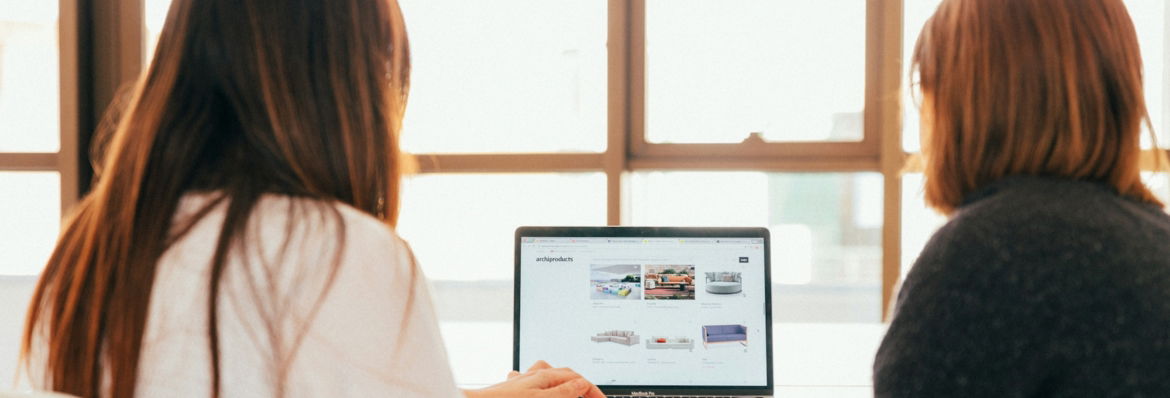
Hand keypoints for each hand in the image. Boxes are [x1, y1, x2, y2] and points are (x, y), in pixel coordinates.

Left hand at [463, 360, 604, 397]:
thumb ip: (562, 393)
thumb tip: (581, 384)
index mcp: (543, 376)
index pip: (577, 379)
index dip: (592, 391)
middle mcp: (533, 375)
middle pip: (565, 374)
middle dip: (581, 385)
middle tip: (591, 397)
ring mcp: (522, 380)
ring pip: (549, 375)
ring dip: (564, 382)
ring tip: (571, 390)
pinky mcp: (512, 388)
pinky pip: (533, 381)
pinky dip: (545, 386)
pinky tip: (539, 391)